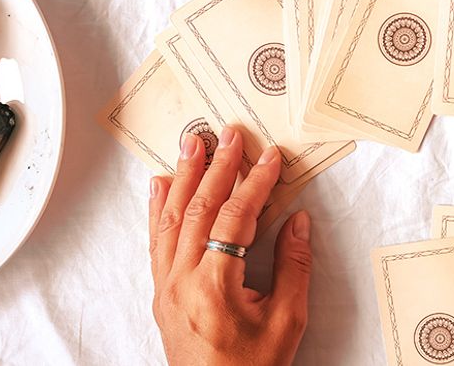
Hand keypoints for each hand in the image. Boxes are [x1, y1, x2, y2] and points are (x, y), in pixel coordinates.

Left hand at [149, 126, 311, 365]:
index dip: (255, 183)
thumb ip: (293, 266)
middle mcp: (182, 281)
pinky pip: (156, 241)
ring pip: (171, 219)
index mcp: (214, 286)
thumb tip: (297, 219)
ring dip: (185, 176)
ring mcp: (166, 287)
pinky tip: (162, 185)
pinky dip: (158, 209)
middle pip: (198, 209)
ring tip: (193, 143)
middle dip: (217, 167)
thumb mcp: (287, 320)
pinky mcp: (161, 293)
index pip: (235, 218)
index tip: (270, 157)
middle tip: (230, 134)